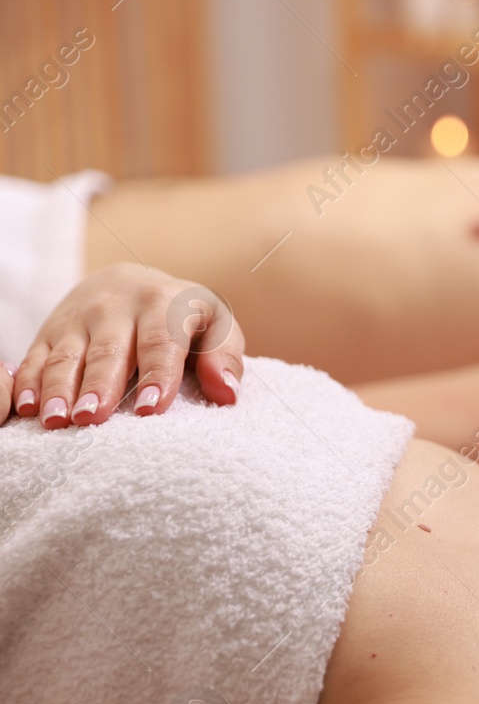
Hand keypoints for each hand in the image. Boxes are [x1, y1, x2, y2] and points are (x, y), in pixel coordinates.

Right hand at [4, 263, 244, 428]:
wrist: (131, 283)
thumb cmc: (183, 316)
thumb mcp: (217, 325)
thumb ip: (225, 355)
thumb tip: (227, 393)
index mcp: (163, 303)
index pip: (161, 341)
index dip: (156, 374)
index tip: (150, 409)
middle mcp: (117, 306)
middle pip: (108, 351)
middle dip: (99, 386)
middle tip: (91, 418)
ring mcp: (79, 317)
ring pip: (67, 355)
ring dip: (58, 388)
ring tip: (57, 420)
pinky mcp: (51, 330)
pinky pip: (36, 356)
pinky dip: (28, 382)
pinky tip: (26, 409)